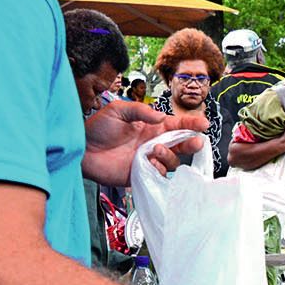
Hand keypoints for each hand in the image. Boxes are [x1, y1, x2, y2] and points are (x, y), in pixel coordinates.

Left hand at [84, 101, 208, 185]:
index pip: (176, 125)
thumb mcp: (118, 110)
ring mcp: (148, 160)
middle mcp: (153, 143)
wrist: (80, 148)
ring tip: (155, 149)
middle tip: (197, 142)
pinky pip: (159, 174)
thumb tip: (162, 117)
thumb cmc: (97, 128)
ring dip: (169, 155)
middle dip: (191, 143)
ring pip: (172, 161)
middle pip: (180, 145)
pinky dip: (159, 168)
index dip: (191, 124)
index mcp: (151, 127)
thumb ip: (140, 111)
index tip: (204, 124)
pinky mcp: (141, 174)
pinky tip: (150, 161)